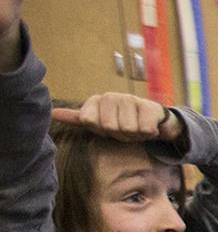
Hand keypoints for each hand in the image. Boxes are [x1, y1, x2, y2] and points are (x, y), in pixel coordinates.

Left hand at [52, 93, 181, 142]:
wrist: (153, 122)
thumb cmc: (121, 122)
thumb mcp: (97, 123)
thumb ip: (75, 118)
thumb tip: (51, 113)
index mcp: (97, 100)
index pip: (88, 120)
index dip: (99, 130)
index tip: (107, 127)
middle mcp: (112, 96)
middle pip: (109, 127)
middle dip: (119, 134)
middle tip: (124, 130)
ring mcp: (131, 99)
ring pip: (127, 128)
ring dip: (134, 135)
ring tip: (136, 129)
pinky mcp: (149, 106)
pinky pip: (144, 128)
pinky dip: (147, 133)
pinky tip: (149, 128)